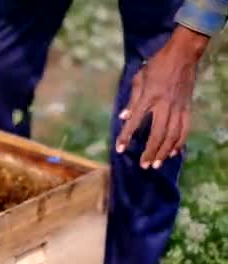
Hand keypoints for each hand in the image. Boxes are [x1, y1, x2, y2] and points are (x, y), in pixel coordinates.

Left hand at [116, 25, 208, 168]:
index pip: (135, 122)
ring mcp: (178, 107)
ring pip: (172, 135)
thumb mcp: (138, 78)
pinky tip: (174, 152)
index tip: (119, 149)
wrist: (183, 54)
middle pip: (157, 134)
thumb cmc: (157, 64)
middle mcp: (164, 105)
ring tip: (156, 164)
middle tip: (143, 166)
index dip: (126, 137)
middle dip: (150, 152)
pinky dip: (179, 142)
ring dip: (164, 152)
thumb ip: (131, 99)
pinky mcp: (188, 107)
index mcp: (149, 97)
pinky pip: (185, 129)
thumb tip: (123, 118)